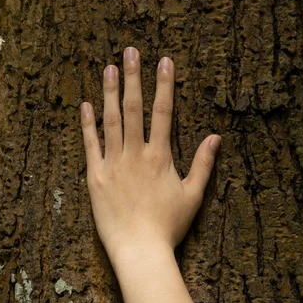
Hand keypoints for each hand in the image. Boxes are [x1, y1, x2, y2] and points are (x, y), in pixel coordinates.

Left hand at [80, 47, 220, 257]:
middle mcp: (135, 154)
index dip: (164, 84)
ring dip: (109, 93)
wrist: (140, 250)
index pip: (163, 112)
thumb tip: (216, 137)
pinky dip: (87, 124)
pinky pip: (89, 145)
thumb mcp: (193, 195)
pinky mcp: (95, 176)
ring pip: (111, 121)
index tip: (164, 60)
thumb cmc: (169, 226)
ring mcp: (113, 163)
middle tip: (130, 51)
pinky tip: (85, 105)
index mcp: (160, 156)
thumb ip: (203, 164)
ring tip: (108, 68)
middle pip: (134, 108)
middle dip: (133, 77)